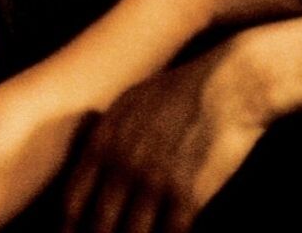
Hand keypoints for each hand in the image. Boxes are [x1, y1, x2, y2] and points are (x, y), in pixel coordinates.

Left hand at [61, 39, 270, 232]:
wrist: (230, 83)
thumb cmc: (181, 90)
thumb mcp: (130, 101)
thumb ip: (106, 133)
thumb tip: (91, 157)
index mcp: (104, 142)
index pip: (72, 201)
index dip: (71, 227)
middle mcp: (123, 164)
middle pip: (99, 224)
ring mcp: (155, 180)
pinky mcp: (189, 193)